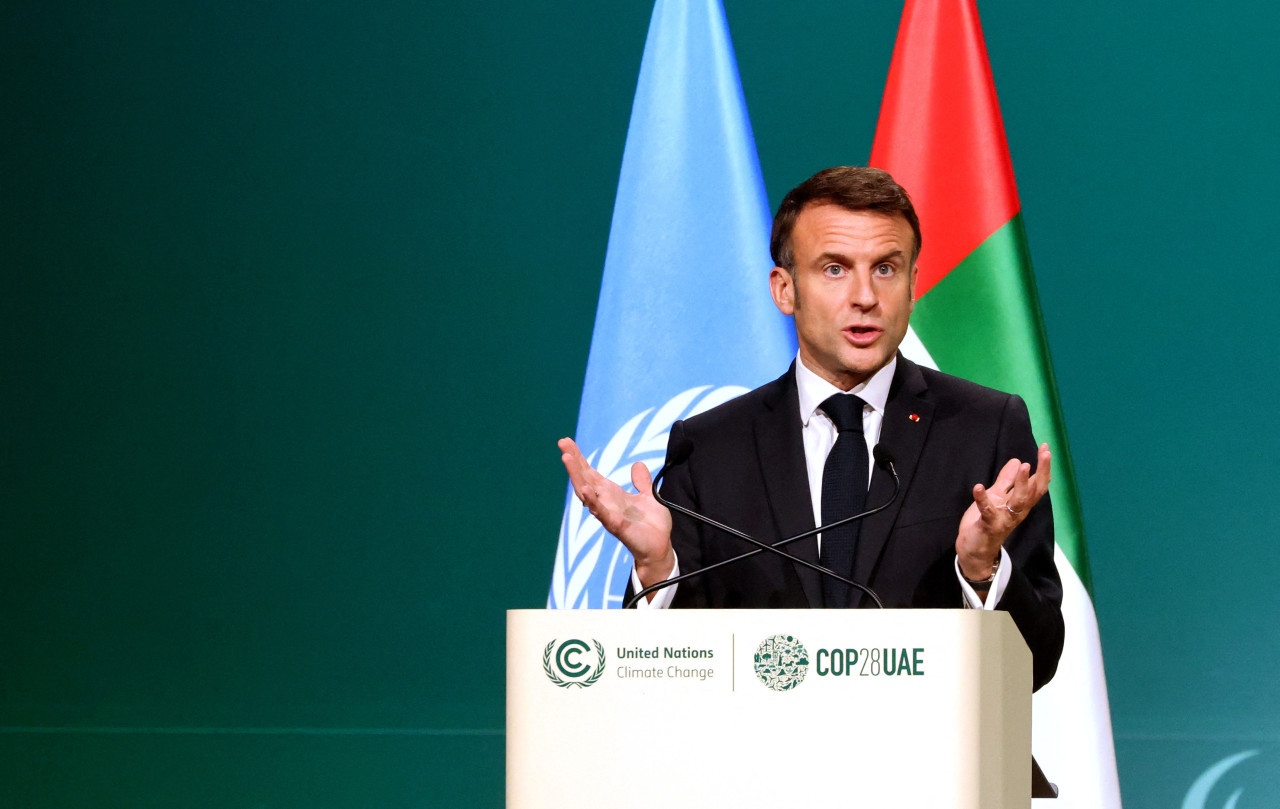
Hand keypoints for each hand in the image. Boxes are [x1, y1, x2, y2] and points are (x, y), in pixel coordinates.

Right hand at [558, 437, 674, 587]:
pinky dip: (592, 501)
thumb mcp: (648, 496)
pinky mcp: (616, 525)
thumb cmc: (651, 525)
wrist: (659, 547)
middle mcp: (605, 502)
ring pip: (586, 493)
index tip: (567, 442)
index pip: (590, 473)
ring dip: (576, 476)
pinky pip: (601, 512)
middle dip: (573, 461)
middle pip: (584, 478)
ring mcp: (608, 513)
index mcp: (611, 494)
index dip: (579, 458)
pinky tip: (585, 490)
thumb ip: (641, 481)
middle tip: (562, 443)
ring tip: (567, 459)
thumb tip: (637, 464)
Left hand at [955, 443, 1051, 580]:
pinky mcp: (988, 525)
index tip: (1046, 448)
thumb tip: (1017, 460)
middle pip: (1034, 491)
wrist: (975, 550)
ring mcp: (1004, 519)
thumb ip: (1006, 481)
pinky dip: (982, 499)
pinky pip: (987, 511)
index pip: (1037, 484)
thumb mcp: (997, 497)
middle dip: (1041, 471)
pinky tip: (979, 487)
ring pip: (1018, 501)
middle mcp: (1017, 511)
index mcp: (1020, 503)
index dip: (1043, 467)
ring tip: (1023, 466)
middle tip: (1046, 453)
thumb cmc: (987, 522)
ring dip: (1021, 483)